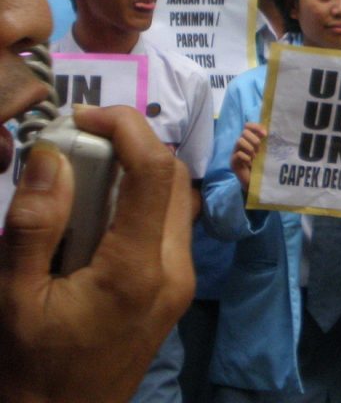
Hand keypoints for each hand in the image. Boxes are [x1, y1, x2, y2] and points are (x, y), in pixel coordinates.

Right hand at [0, 105, 193, 402]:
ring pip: (177, 198)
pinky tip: (100, 212)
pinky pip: (171, 224)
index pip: (156, 171)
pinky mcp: (177, 287)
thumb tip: (54, 155)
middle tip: (77, 144)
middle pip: (172, 178)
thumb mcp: (16, 297)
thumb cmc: (33, 365)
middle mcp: (176, 268)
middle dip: (130, 146)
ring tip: (83, 176)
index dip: (127, 127)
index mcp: (139, 269)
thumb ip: (35, 225)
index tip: (85, 116)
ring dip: (137, 172)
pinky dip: (142, 201)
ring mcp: (182, 279)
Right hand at [230, 122, 265, 191]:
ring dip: (250, 148)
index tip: (265, 134)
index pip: (248, 126)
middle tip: (259, 150)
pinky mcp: (233, 162)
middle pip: (244, 132)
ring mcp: (235, 152)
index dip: (256, 127)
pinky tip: (250, 163)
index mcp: (248, 139)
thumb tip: (271, 131)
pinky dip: (246, 157)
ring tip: (255, 157)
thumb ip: (266, 141)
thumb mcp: (265, 151)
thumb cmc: (261, 165)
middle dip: (254, 140)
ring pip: (239, 141)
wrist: (255, 182)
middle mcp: (240, 144)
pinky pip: (238, 154)